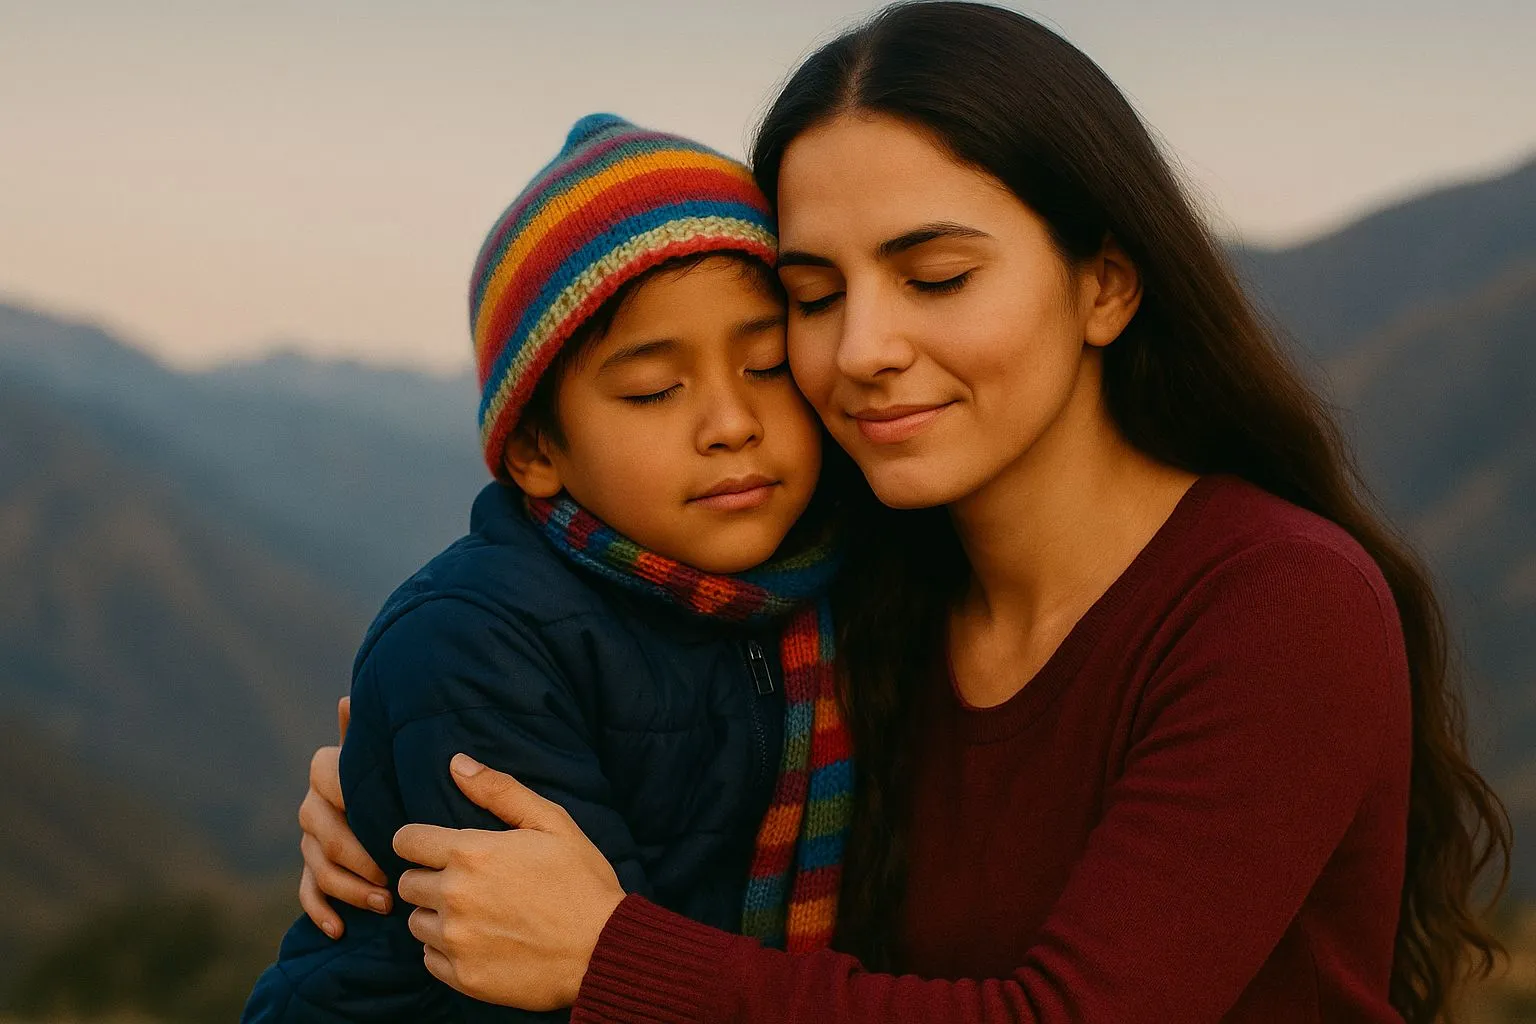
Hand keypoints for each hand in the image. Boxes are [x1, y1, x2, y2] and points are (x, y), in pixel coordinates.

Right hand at [299, 696, 390, 937]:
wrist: (404, 818)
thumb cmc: (404, 781)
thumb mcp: (393, 759)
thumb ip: (371, 736)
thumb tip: (347, 697)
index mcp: (331, 770)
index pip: (329, 777)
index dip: (353, 800)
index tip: (386, 824)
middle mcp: (315, 803)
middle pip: (320, 829)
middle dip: (355, 855)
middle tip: (390, 876)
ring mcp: (310, 840)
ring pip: (317, 864)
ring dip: (347, 887)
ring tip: (383, 903)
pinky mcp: (311, 871)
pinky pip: (307, 892)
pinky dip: (321, 911)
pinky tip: (339, 928)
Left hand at [394, 754, 625, 1009]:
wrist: (604, 949)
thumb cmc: (582, 881)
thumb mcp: (552, 823)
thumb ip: (500, 791)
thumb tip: (457, 764)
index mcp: (471, 854)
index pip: (406, 841)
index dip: (418, 841)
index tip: (436, 848)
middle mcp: (454, 896)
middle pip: (407, 883)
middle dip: (430, 878)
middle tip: (466, 883)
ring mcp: (456, 940)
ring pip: (416, 922)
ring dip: (436, 916)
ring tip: (474, 914)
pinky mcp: (463, 976)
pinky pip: (430, 958)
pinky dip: (446, 950)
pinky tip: (478, 942)